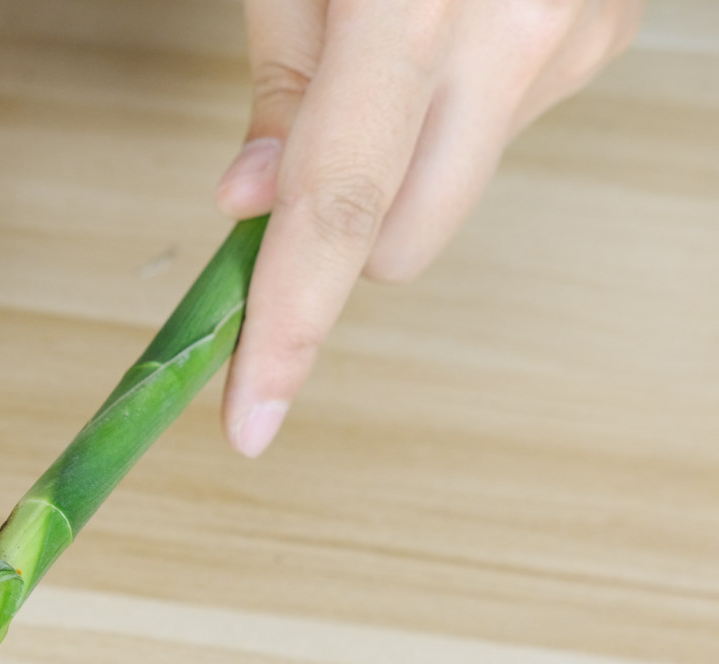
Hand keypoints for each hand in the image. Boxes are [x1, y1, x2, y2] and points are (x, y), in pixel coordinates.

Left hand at [217, 0, 644, 456]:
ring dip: (401, 154)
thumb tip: (251, 208)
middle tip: (296, 155)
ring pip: (456, 185)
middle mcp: (523, 35)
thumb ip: (281, 81)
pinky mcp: (612, 36)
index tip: (252, 423)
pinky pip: (505, 124)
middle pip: (404, 241)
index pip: (337, 212)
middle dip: (337, 235)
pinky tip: (452, 19)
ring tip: (392, 32)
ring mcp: (582, 39)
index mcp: (419, 12)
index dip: (288, 331)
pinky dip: (457, 105)